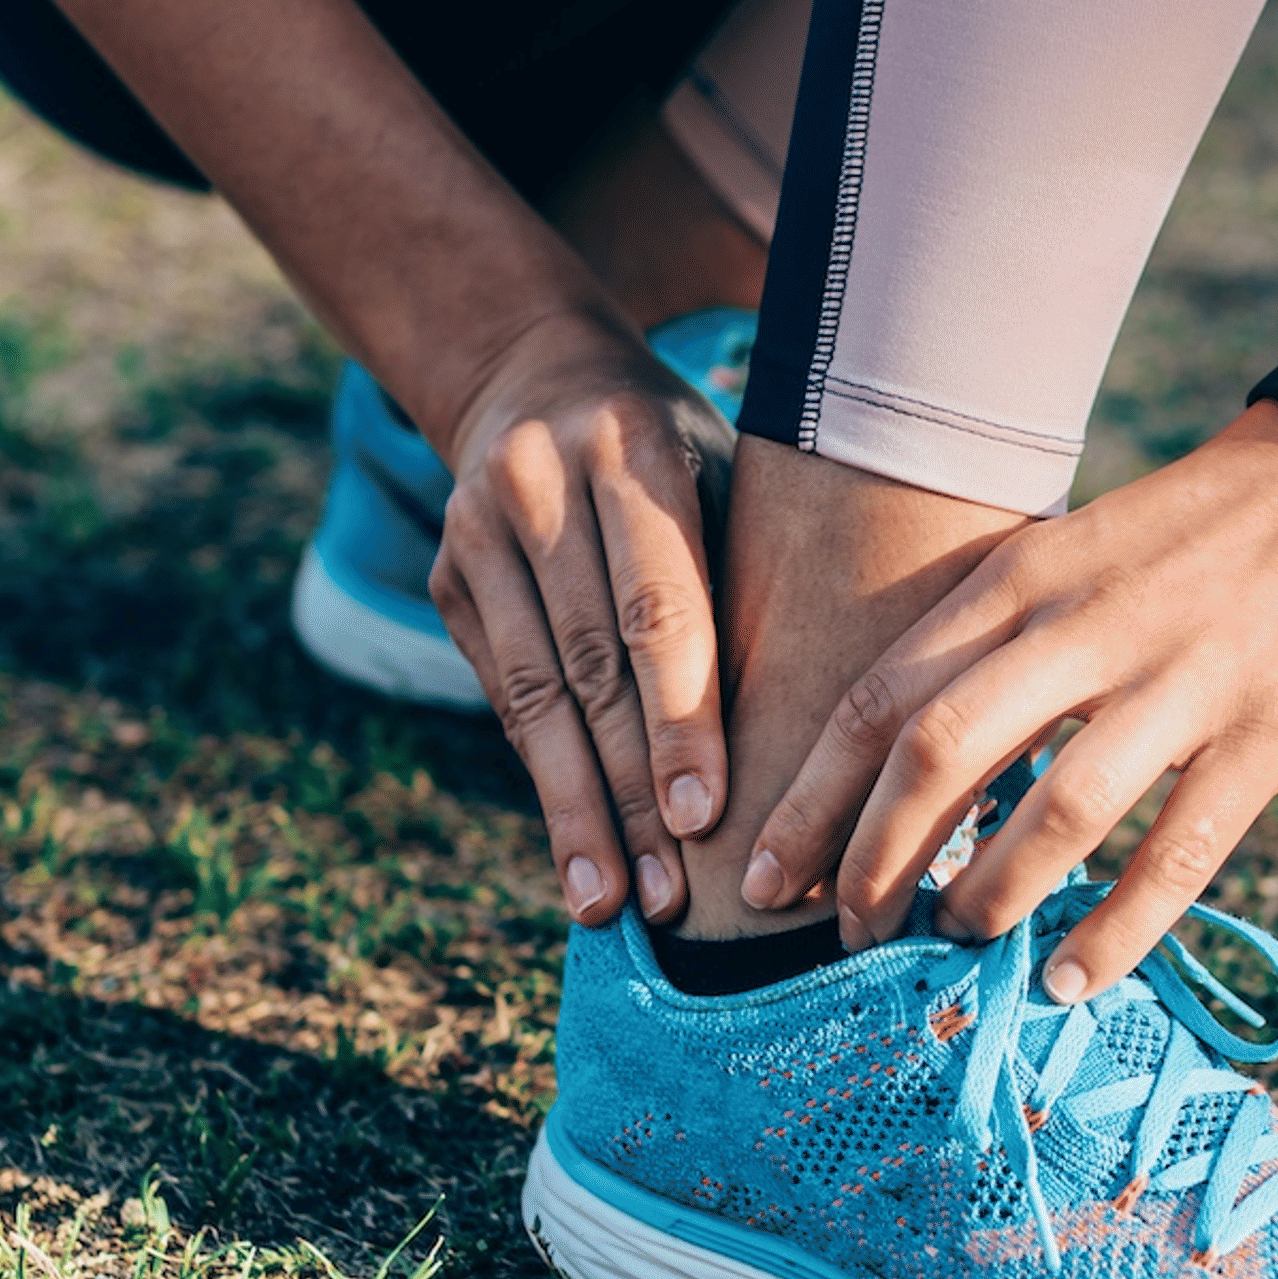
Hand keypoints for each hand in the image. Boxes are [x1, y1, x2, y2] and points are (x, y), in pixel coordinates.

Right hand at [428, 311, 736, 924]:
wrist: (535, 374)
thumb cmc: (683, 451)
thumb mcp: (728, 472)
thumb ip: (753, 575)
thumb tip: (830, 734)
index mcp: (633, 446)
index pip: (658, 604)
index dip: (679, 717)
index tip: (702, 817)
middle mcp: (540, 481)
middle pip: (589, 664)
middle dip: (629, 790)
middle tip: (667, 897)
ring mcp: (477, 527)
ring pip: (533, 693)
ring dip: (575, 809)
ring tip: (610, 903)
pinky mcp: (446, 574)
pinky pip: (502, 694)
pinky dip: (545, 776)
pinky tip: (575, 849)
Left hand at [740, 404, 1277, 994]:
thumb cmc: (1193, 534)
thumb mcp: (1070, 555)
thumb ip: (994, 646)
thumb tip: (911, 776)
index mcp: (1021, 579)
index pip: (882, 696)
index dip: (812, 799)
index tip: (763, 876)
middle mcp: (1083, 626)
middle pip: (939, 755)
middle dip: (875, 863)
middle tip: (850, 937)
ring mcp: (1178, 679)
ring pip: (1053, 812)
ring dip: (988, 898)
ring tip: (958, 949)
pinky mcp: (1265, 732)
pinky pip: (1176, 853)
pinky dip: (1116, 930)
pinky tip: (1072, 981)